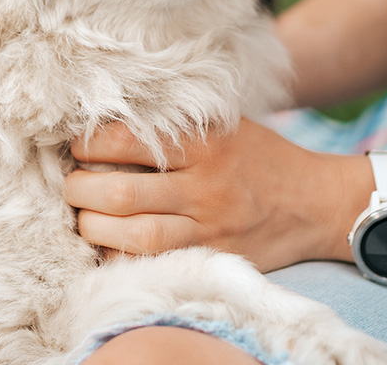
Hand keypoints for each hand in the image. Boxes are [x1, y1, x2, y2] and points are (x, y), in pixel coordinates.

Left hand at [65, 119, 359, 271]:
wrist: (317, 202)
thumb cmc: (260, 156)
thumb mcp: (223, 125)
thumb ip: (174, 125)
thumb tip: (106, 123)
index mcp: (204, 143)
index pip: (126, 141)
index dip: (88, 145)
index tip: (76, 146)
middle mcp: (205, 185)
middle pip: (120, 193)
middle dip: (79, 190)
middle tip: (70, 184)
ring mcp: (210, 227)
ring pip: (133, 235)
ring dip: (93, 227)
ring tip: (83, 215)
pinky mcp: (214, 258)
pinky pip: (154, 263)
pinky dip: (120, 255)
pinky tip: (107, 243)